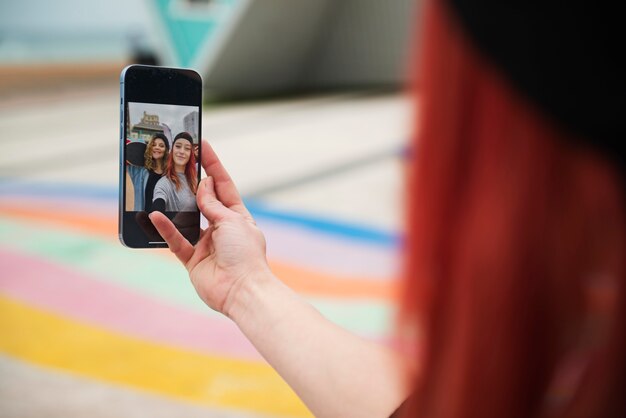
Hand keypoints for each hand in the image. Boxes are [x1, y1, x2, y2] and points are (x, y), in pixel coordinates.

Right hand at [149, 140, 269, 315]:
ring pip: (186, 218)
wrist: (242, 290)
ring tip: (162, 185)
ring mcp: (206, 243)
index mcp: (237, 216)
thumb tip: (204, 185)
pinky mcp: (192, 259)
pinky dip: (165, 228)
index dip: (213, 164)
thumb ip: (213, 204)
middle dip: (191, 181)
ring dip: (175, 204)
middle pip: (203, 199)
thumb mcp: (231, 220)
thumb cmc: (245, 254)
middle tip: (176, 161)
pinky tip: (154, 216)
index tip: (202, 144)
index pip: (223, 184)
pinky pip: (175, 240)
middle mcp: (221, 227)